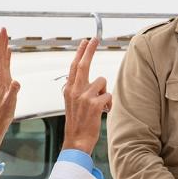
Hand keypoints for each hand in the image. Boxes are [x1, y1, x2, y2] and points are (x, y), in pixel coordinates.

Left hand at [0, 28, 19, 125]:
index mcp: (1, 78)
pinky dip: (7, 57)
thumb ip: (12, 92)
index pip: (1, 57)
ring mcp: (0, 78)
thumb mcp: (9, 103)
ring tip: (4, 37)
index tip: (1, 31)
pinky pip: (4, 65)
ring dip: (3, 47)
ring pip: (1, 58)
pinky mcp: (2, 82)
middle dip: (1, 41)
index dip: (2, 44)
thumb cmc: (3, 112)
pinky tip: (8, 53)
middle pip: (0, 54)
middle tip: (2, 28)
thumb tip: (16, 82)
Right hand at [62, 38, 110, 152]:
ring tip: (99, 106)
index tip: (85, 41)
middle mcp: (74, 90)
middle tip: (96, 38)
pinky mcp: (94, 104)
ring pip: (102, 82)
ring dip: (104, 93)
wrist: (76, 141)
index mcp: (68, 89)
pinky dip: (109, 104)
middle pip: (84, 64)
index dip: (81, 52)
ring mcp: (84, 96)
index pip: (74, 66)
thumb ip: (77, 90)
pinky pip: (109, 96)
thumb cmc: (78, 123)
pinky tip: (102, 112)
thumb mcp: (72, 103)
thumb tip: (85, 79)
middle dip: (90, 50)